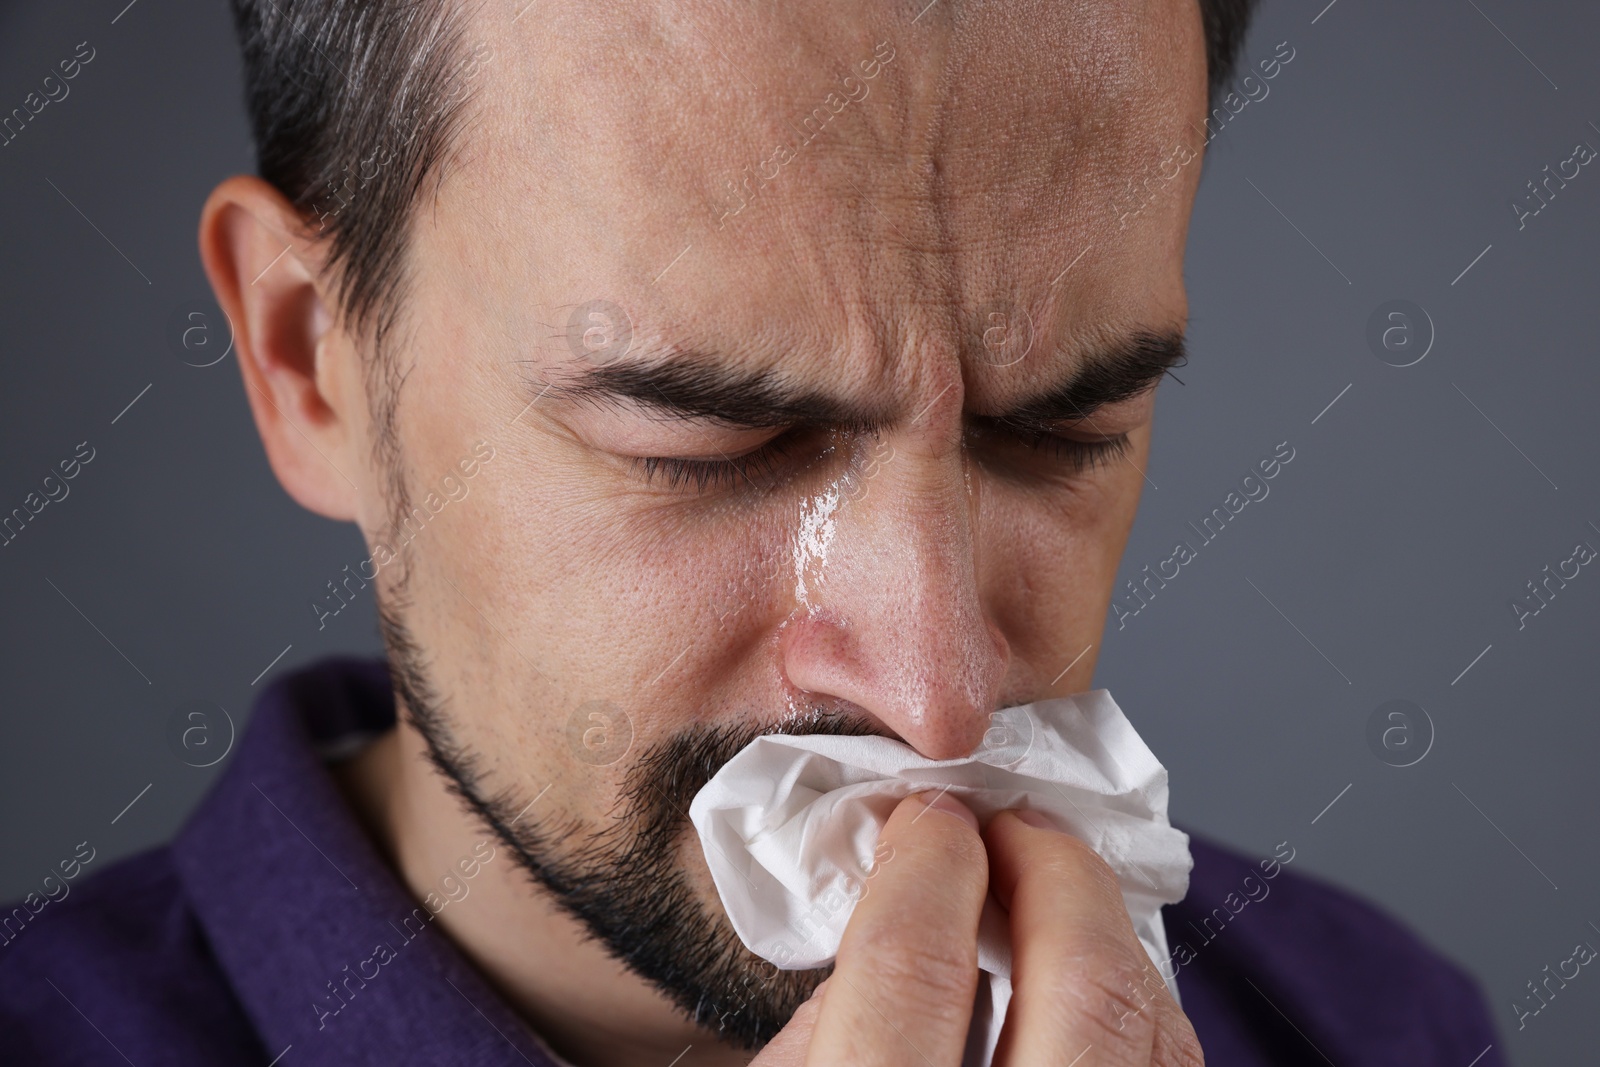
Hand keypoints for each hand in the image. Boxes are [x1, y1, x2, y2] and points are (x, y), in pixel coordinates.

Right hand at [750, 792, 1202, 1065]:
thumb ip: (820, 1033)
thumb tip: (885, 921)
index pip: (913, 969)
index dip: (925, 866)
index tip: (928, 818)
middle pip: (1084, 988)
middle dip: (1053, 870)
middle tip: (1009, 822)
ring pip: (1160, 1032)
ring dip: (1107, 933)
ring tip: (1051, 886)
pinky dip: (1137, 1008)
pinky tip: (1087, 982)